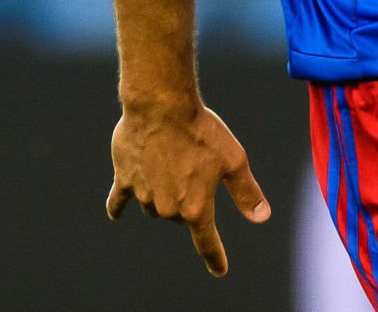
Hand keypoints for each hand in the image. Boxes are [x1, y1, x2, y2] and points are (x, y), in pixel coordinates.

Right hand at [107, 101, 269, 275]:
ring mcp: (144, 195)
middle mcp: (168, 208)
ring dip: (163, 193)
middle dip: (189, 198)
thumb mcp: (233, 160)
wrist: (161, 105)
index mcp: (196, 207)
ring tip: (171, 158)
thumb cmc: (201, 130)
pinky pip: (119, 200)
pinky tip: (116, 214)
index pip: (207, 241)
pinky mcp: (124, 180)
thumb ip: (246, 192)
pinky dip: (118, 207)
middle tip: (194, 164)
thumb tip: (261, 217)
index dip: (215, 257)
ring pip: (155, 206)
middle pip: (180, 216)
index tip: (220, 270)